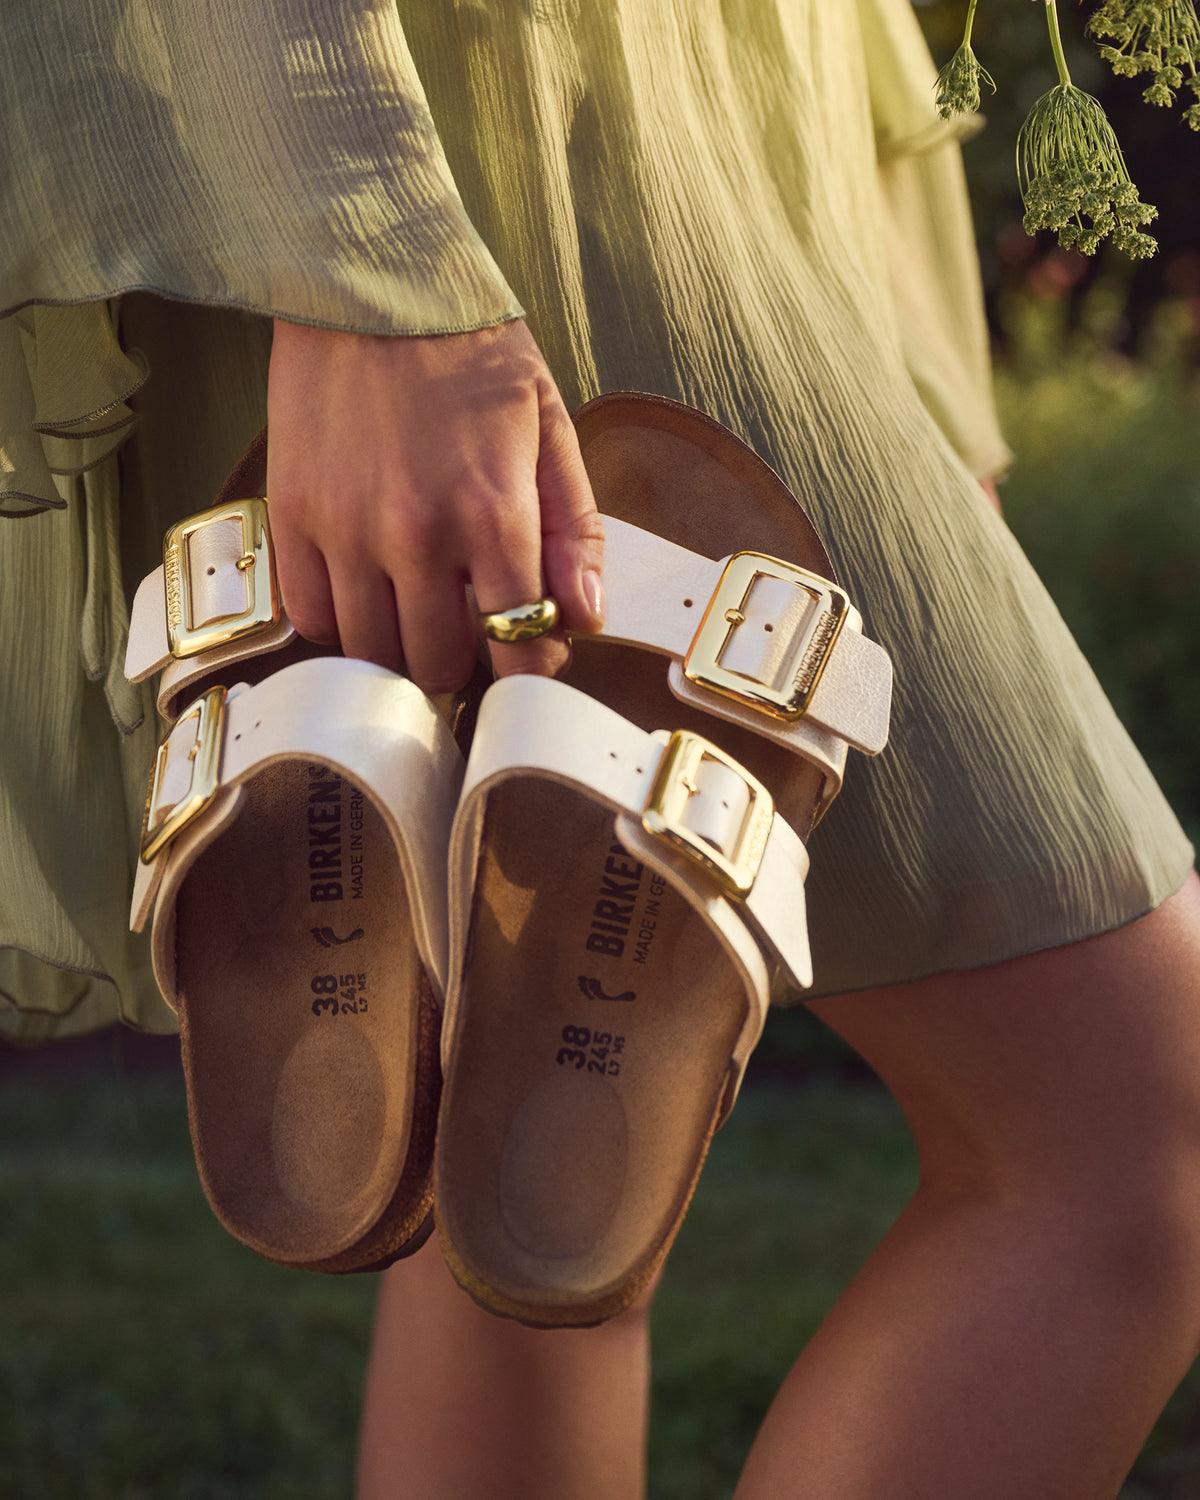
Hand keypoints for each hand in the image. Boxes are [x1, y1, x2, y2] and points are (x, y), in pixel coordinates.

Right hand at [266, 318, 604, 692]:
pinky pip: (311, 617)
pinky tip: (365, 591)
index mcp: (495, 514)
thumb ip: (575, 531)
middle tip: (468, 629)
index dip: (528, 669)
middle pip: (439, 665)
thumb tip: (582, 618)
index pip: (518, 648)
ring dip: (400, 649)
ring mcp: (347, 531)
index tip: (525, 654)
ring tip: (417, 611)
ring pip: (373, 653)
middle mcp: (418, 535)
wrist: (370, 280)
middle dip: (464, 661)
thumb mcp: (550, 428)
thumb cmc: (468, 351)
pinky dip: (341, 622)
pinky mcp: (292, 517)